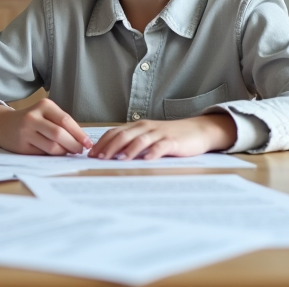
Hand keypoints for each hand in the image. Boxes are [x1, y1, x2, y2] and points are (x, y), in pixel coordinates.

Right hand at [0, 99, 89, 155]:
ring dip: (64, 152)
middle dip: (74, 145)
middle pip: (59, 134)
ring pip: (52, 146)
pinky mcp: (21, 145)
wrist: (3, 125)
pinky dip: (52, 156)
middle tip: (80, 151)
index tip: (88, 143)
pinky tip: (55, 154)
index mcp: (43, 106)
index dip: (79, 134)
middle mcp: (33, 117)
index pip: (66, 120)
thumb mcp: (45, 114)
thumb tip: (82, 141)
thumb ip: (62, 124)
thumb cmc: (32, 120)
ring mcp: (25, 131)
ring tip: (69, 152)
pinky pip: (43, 153)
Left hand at [89, 115, 237, 160]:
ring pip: (139, 140)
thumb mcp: (149, 137)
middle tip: (99, 159)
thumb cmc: (171, 137)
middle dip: (109, 147)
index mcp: (138, 127)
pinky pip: (160, 147)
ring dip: (127, 150)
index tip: (90, 154)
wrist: (198, 130)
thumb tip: (112, 156)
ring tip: (118, 160)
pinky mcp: (173, 141)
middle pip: (123, 136)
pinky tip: (146, 161)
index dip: (102, 142)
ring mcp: (159, 134)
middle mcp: (146, 128)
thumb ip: (133, 143)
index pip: (115, 132)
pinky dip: (152, 153)